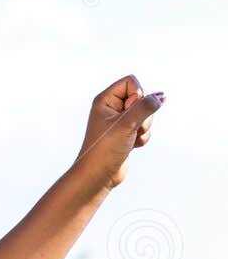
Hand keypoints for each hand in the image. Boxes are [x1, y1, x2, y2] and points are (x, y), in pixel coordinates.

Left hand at [73, 74, 163, 191]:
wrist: (97, 177)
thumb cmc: (105, 150)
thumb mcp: (127, 124)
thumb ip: (146, 107)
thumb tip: (161, 97)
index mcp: (105, 100)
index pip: (131, 81)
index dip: (137, 94)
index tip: (129, 111)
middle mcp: (112, 108)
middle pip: (142, 97)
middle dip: (143, 114)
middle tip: (132, 127)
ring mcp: (120, 122)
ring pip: (146, 114)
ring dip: (144, 127)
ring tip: (131, 138)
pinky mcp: (127, 134)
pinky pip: (145, 128)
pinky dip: (143, 137)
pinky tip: (132, 147)